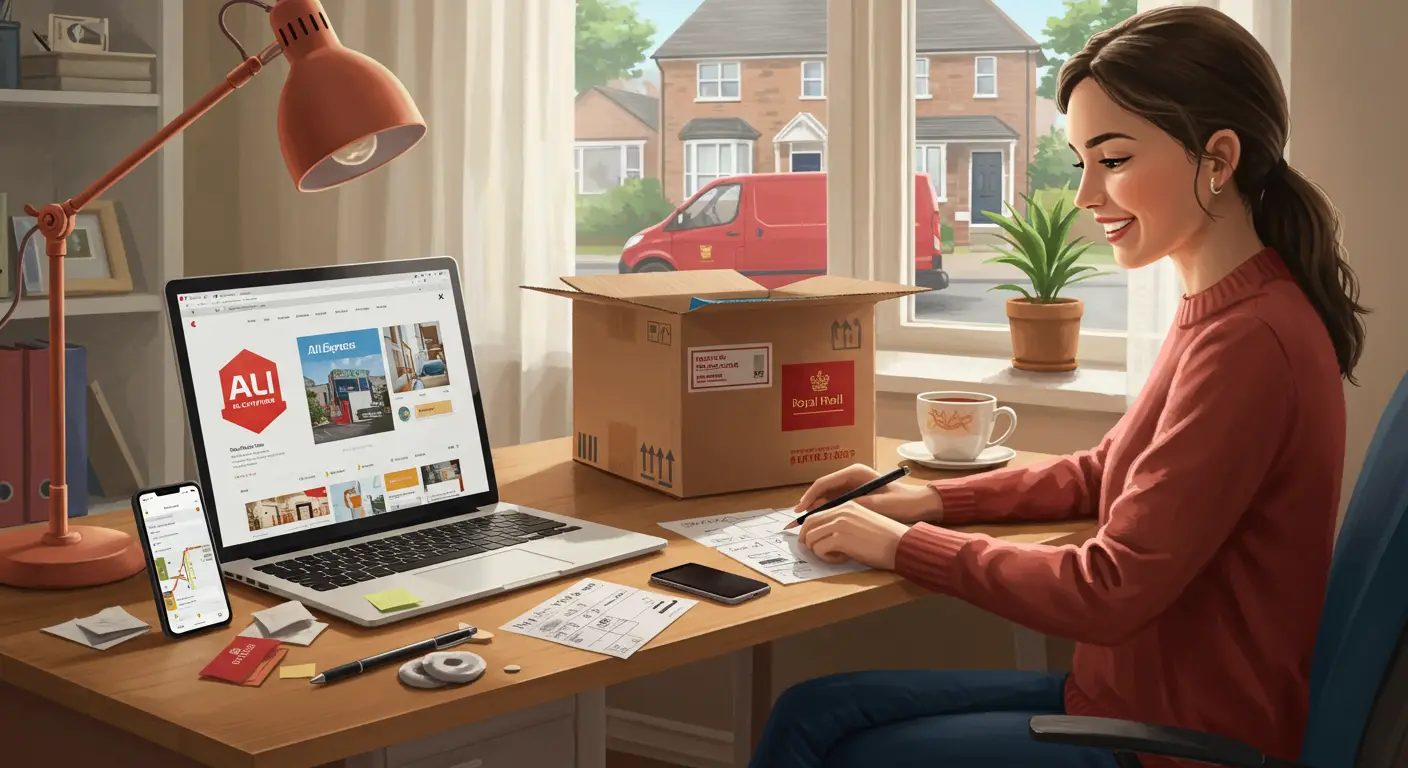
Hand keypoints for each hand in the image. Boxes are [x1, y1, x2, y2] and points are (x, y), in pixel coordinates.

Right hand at [794, 464, 941, 523]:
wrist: (919, 505)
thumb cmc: (901, 502)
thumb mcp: (876, 505)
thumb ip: (853, 505)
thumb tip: (830, 511)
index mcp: (855, 473)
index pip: (824, 482)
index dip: (810, 497)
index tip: (801, 510)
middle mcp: (851, 477)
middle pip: (823, 490)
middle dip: (811, 505)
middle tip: (801, 521)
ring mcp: (853, 487)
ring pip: (827, 498)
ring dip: (818, 510)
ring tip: (810, 525)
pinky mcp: (855, 496)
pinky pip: (836, 504)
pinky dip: (828, 513)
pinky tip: (823, 525)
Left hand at [797, 502, 910, 568]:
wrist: (900, 544)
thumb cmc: (885, 538)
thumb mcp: (861, 522)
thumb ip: (843, 523)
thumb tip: (822, 535)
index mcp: (846, 506)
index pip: (815, 514)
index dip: (808, 529)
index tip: (808, 541)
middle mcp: (841, 512)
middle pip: (808, 525)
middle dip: (807, 540)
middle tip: (814, 551)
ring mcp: (840, 524)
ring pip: (811, 538)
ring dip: (818, 551)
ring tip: (834, 556)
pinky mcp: (841, 538)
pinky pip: (819, 549)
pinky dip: (826, 558)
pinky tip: (841, 559)